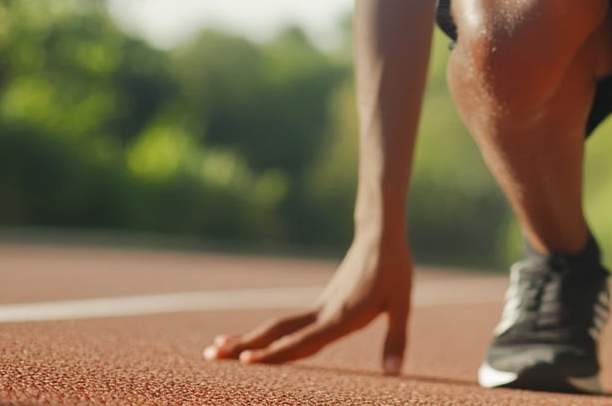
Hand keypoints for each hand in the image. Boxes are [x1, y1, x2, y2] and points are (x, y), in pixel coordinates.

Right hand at [204, 233, 412, 374]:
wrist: (380, 236)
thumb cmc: (395, 270)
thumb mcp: (402, 305)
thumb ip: (396, 340)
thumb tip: (394, 375)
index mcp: (341, 317)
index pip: (303, 341)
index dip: (276, 354)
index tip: (247, 362)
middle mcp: (323, 314)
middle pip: (277, 333)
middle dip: (244, 347)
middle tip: (210, 356)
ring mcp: (319, 308)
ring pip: (276, 327)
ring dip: (247, 340)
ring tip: (214, 349)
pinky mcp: (321, 305)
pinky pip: (289, 324)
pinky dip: (267, 335)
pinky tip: (251, 342)